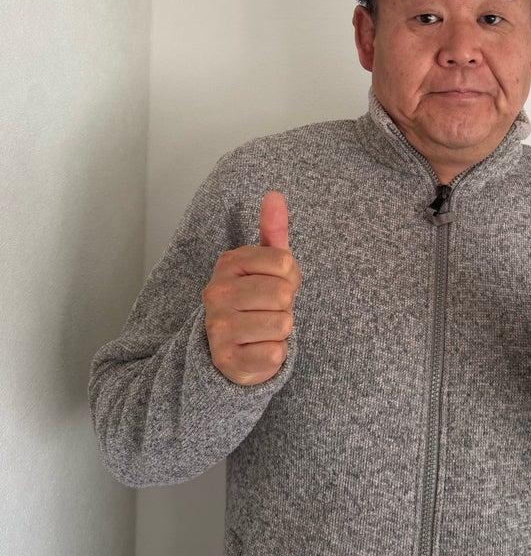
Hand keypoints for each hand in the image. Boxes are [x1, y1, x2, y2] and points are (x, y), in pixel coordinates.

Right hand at [203, 192, 300, 384]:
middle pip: (283, 295)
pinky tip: (257, 349)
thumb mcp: (264, 264)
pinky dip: (274, 354)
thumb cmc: (254, 301)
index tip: (275, 284)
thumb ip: (272, 230)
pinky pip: (275, 353)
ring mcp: (218, 328)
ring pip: (282, 325)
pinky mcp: (227, 360)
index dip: (290, 277)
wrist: (230, 350)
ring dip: (280, 330)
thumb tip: (275, 195)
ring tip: (262, 329)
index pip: (284, 263)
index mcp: (228, 263)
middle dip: (285, 305)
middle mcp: (216, 293)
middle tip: (267, 310)